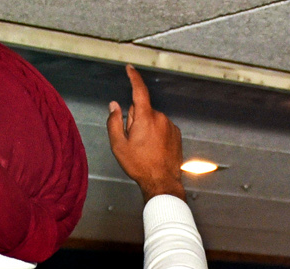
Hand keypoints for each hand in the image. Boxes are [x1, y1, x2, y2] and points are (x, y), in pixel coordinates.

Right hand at [106, 66, 184, 200]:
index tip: (130, 69)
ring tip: (144, 148)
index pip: (139, 91)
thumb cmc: (139, 164)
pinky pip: (161, 127)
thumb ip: (114, 122)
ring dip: (145, 129)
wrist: (161, 180)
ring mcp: (169, 124)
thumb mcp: (119, 145)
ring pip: (152, 120)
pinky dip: (155, 135)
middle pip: (141, 110)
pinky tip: (153, 150)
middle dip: (134, 120)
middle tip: (132, 141)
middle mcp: (160, 117)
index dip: (133, 78)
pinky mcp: (175, 133)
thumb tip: (114, 106)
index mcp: (145, 118)